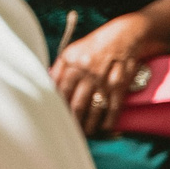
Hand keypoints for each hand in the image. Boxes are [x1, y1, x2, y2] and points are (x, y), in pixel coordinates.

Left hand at [52, 17, 149, 137]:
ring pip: (94, 108)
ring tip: (84, 134)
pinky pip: (114, 106)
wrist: (126, 34)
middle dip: (72, 122)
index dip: (56, 109)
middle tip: (67, 133)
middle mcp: (88, 72)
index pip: (59, 92)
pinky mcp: (121, 83)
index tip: (51, 120)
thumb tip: (44, 89)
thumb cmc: (93, 46)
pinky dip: (109, 120)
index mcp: (72, 63)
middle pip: (76, 104)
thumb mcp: (71, 52)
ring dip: (89, 125)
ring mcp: (105, 79)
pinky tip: (105, 129)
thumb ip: (57, 70)